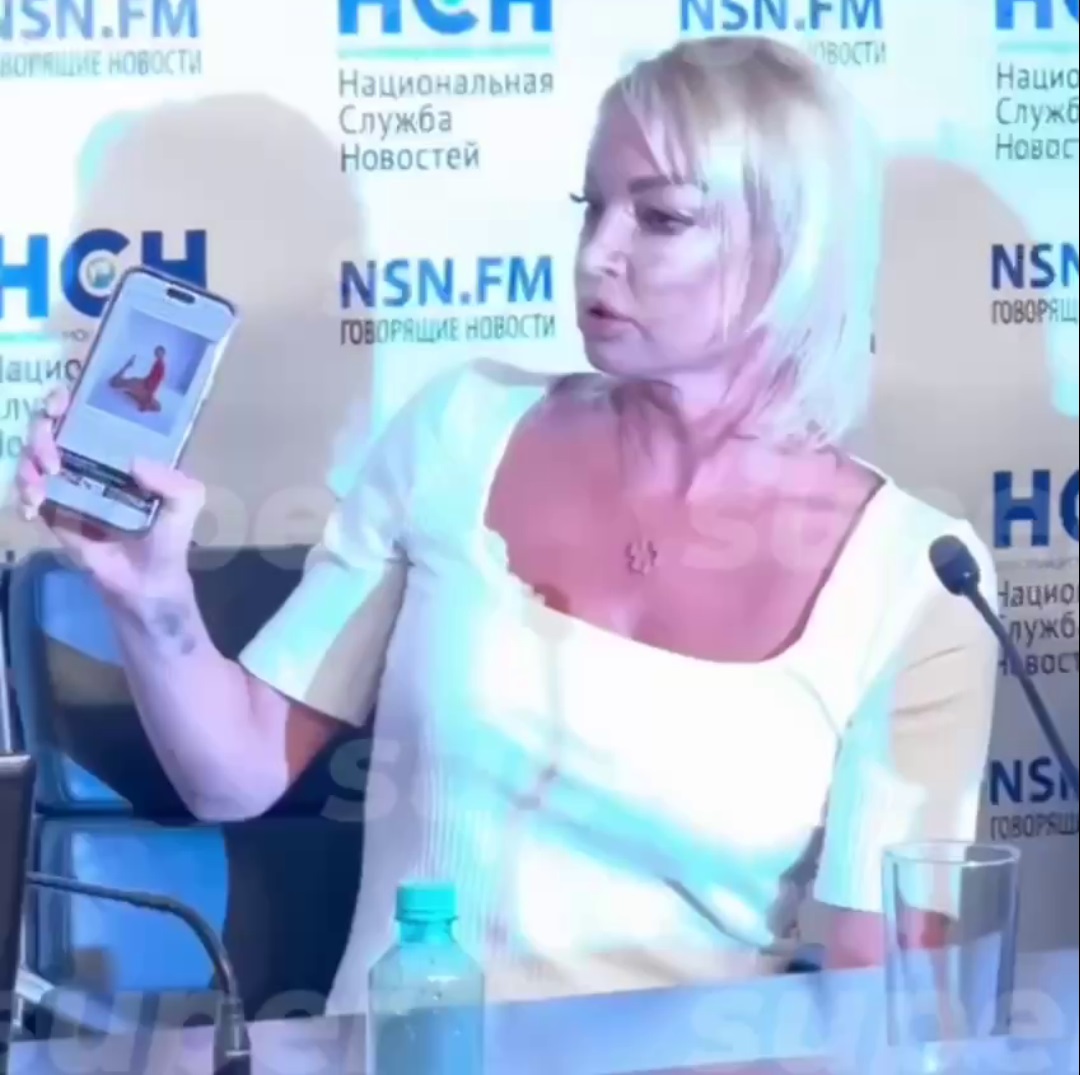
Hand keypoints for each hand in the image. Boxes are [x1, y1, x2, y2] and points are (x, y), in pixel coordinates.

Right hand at [13, 386, 204, 601]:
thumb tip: (135, 462)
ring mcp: (67, 483)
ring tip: (43, 485)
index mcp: (119, 450)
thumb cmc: (167, 538)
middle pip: (50, 427)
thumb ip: (174, 482)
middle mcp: (89, 460)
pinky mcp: (51, 510)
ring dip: (28, 463)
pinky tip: (34, 505)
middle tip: (53, 456)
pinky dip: (22, 493)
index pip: (87, 411)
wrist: (146, 582)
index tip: (60, 402)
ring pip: (30, 455)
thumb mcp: (186, 503)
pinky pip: (25, 491)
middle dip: (41, 431)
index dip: (68, 398)